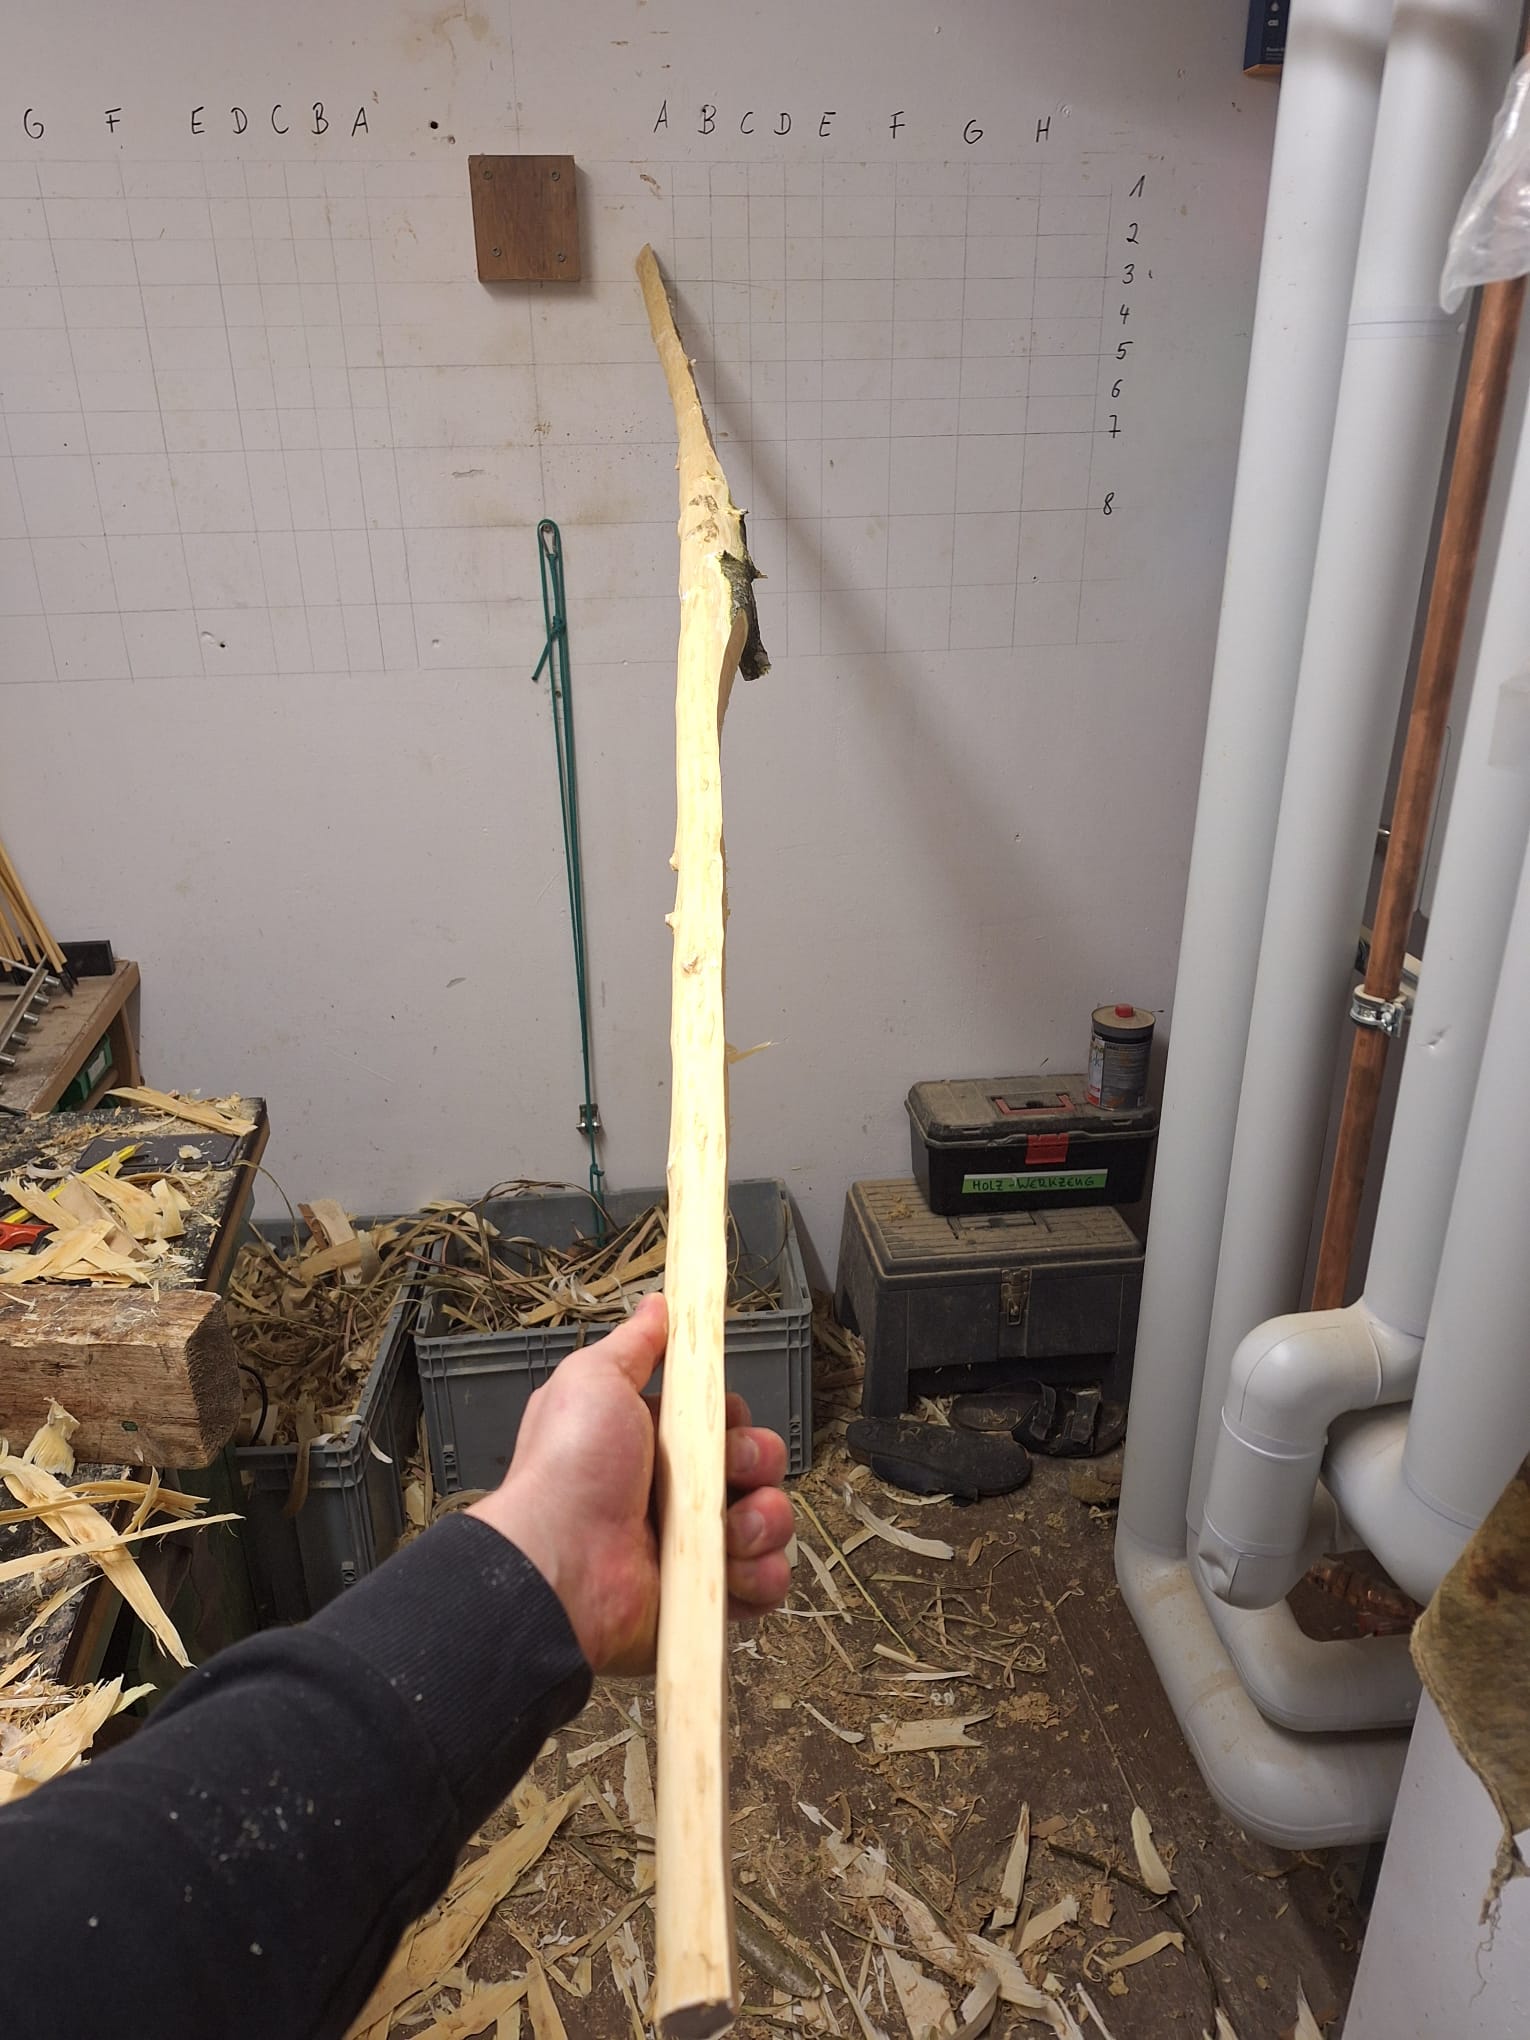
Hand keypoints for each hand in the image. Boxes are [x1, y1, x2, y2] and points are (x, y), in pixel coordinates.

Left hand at [467, 1293, 794, 1674]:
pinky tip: (734, 1569)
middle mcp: (676, 1494)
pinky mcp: (708, 1597)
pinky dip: (762, 1574)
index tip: (723, 1419)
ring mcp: (694, 1548)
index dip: (735, 1418)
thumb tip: (658, 1305)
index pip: (725, 1421)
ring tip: (729, 1533)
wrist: (559, 1564)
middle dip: (758, 1463)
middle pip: (757, 1466)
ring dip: (764, 1520)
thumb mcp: (594, 1379)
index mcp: (653, 1443)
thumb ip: (634, 1344)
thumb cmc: (569, 1469)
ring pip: (769, 1521)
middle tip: (728, 1472)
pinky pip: (767, 1581)